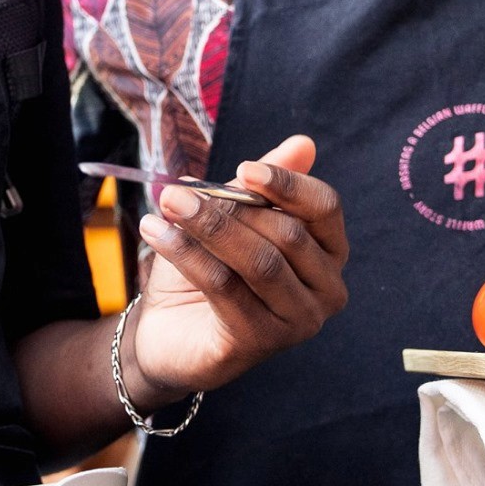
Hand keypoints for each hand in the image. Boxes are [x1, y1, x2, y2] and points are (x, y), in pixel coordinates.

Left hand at [124, 134, 347, 402]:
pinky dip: (187, 254)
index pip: (325, 208)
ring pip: (258, 261)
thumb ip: (264, 186)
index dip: (287, 184)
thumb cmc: (208, 270)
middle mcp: (327, 290)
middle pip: (288, 234)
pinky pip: (224, 286)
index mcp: (329, 253)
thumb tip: (303, 143)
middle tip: (177, 191)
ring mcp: (298, 321)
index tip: (244, 168)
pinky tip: (155, 232)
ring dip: (206, 226)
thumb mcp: (233, 219)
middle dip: (230, 207)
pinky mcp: (261, 341)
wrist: (167, 333)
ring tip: (167, 203)